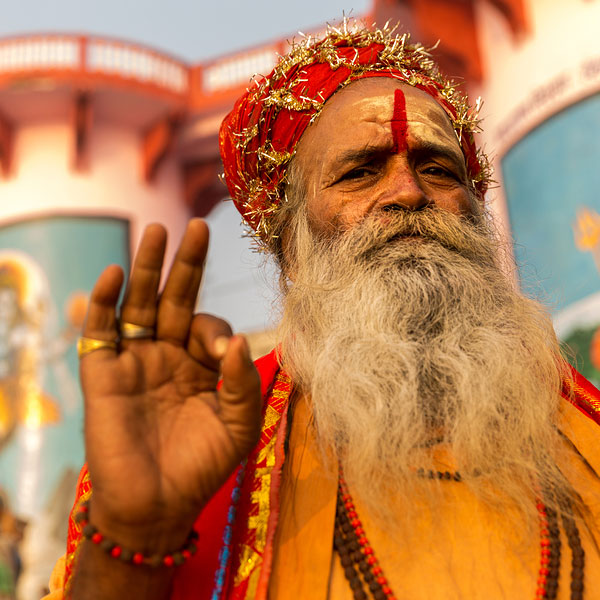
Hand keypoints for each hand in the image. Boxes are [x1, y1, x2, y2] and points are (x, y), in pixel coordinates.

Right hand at [79, 219, 260, 549]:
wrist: (157, 505)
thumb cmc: (202, 465)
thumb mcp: (239, 423)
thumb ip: (243, 381)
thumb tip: (238, 339)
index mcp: (201, 364)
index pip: (209, 326)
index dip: (216, 332)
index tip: (221, 353)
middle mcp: (167, 355)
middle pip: (176, 299)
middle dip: (186, 265)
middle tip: (198, 227)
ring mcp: (134, 361)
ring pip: (138, 304)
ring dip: (145, 268)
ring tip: (156, 232)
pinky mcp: (102, 374)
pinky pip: (99, 332)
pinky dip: (102, 304)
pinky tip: (112, 276)